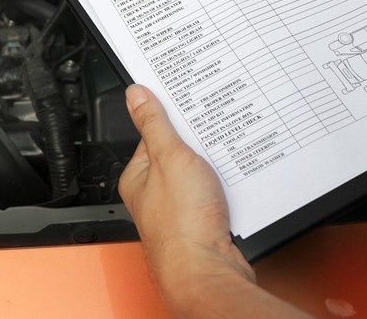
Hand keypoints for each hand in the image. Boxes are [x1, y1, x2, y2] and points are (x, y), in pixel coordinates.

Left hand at [119, 85, 309, 316]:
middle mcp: (155, 194)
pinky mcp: (201, 224)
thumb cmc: (181, 223)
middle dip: (198, 146)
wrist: (207, 271)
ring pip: (200, 176)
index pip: (154, 134)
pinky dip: (225, 189)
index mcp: (138, 176)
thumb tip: (136, 94)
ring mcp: (179, 210)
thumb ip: (153, 123)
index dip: (173, 120)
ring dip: (214, 169)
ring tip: (221, 166)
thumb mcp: (168, 157)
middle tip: (211, 138)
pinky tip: (231, 188)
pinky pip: (215, 196)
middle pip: (178, 154)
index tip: (189, 107)